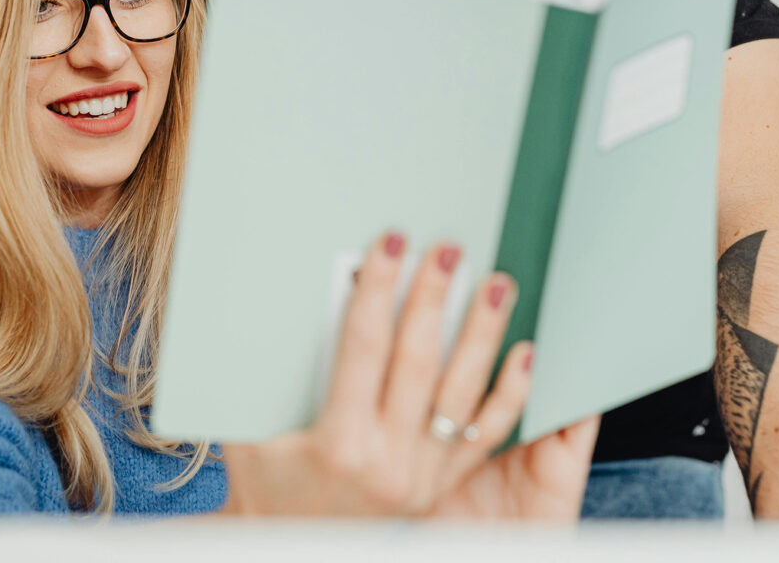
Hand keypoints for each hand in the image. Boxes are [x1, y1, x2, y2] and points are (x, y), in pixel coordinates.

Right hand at [221, 231, 595, 518]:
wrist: (283, 543)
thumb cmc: (263, 480)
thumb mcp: (253, 425)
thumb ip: (276, 369)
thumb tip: (294, 297)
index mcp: (339, 443)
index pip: (365, 346)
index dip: (378, 290)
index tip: (390, 245)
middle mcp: (388, 462)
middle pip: (418, 361)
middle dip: (434, 297)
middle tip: (448, 250)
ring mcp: (421, 476)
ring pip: (462, 393)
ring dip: (482, 334)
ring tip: (496, 286)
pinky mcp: (440, 485)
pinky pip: (486, 435)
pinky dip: (509, 392)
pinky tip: (525, 353)